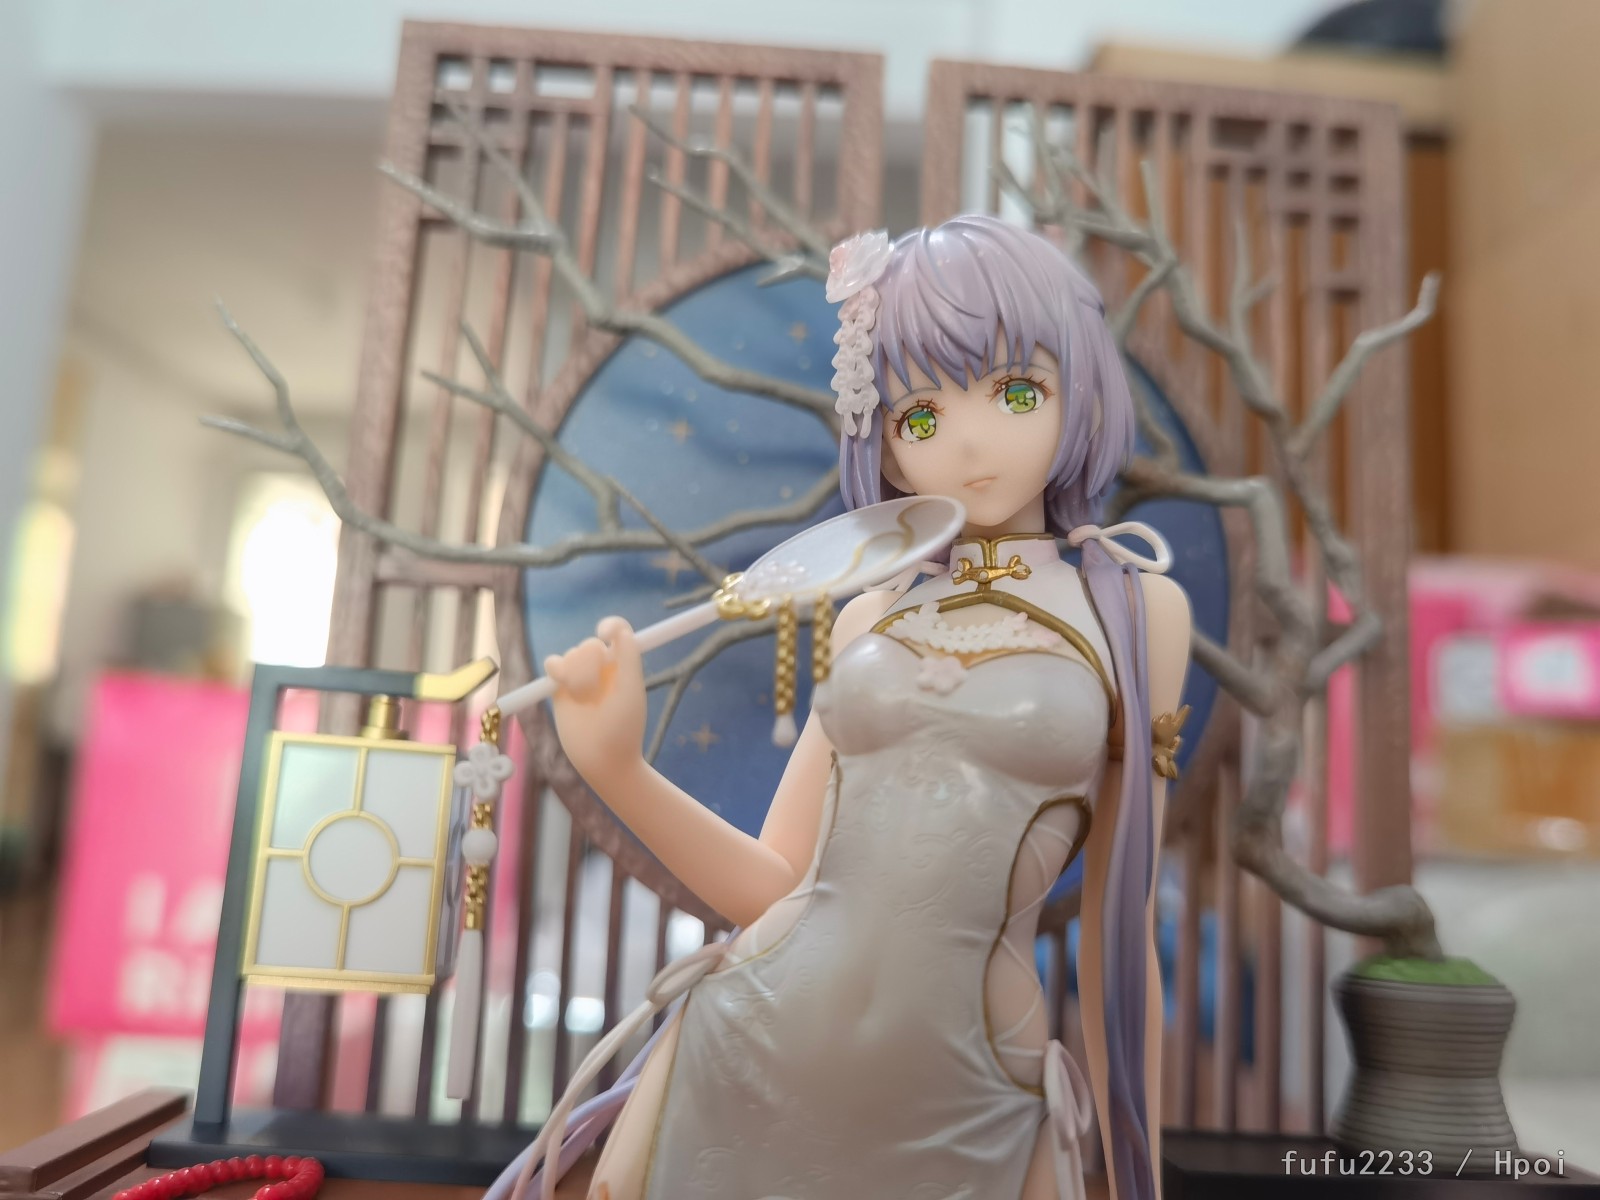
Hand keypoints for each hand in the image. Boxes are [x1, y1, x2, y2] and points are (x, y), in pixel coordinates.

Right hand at [543, 616, 646, 787]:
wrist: (602, 758)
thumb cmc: (623, 726)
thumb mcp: (631, 690)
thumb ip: (628, 657)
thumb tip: (621, 631)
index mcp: (624, 664)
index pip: (617, 631)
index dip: (610, 626)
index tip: (605, 633)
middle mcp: (603, 668)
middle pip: (590, 644)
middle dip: (590, 662)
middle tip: (595, 688)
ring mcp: (581, 678)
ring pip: (571, 653)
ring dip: (577, 672)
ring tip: (584, 698)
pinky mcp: (561, 688)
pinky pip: (553, 664)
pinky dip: (557, 669)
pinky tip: (563, 685)